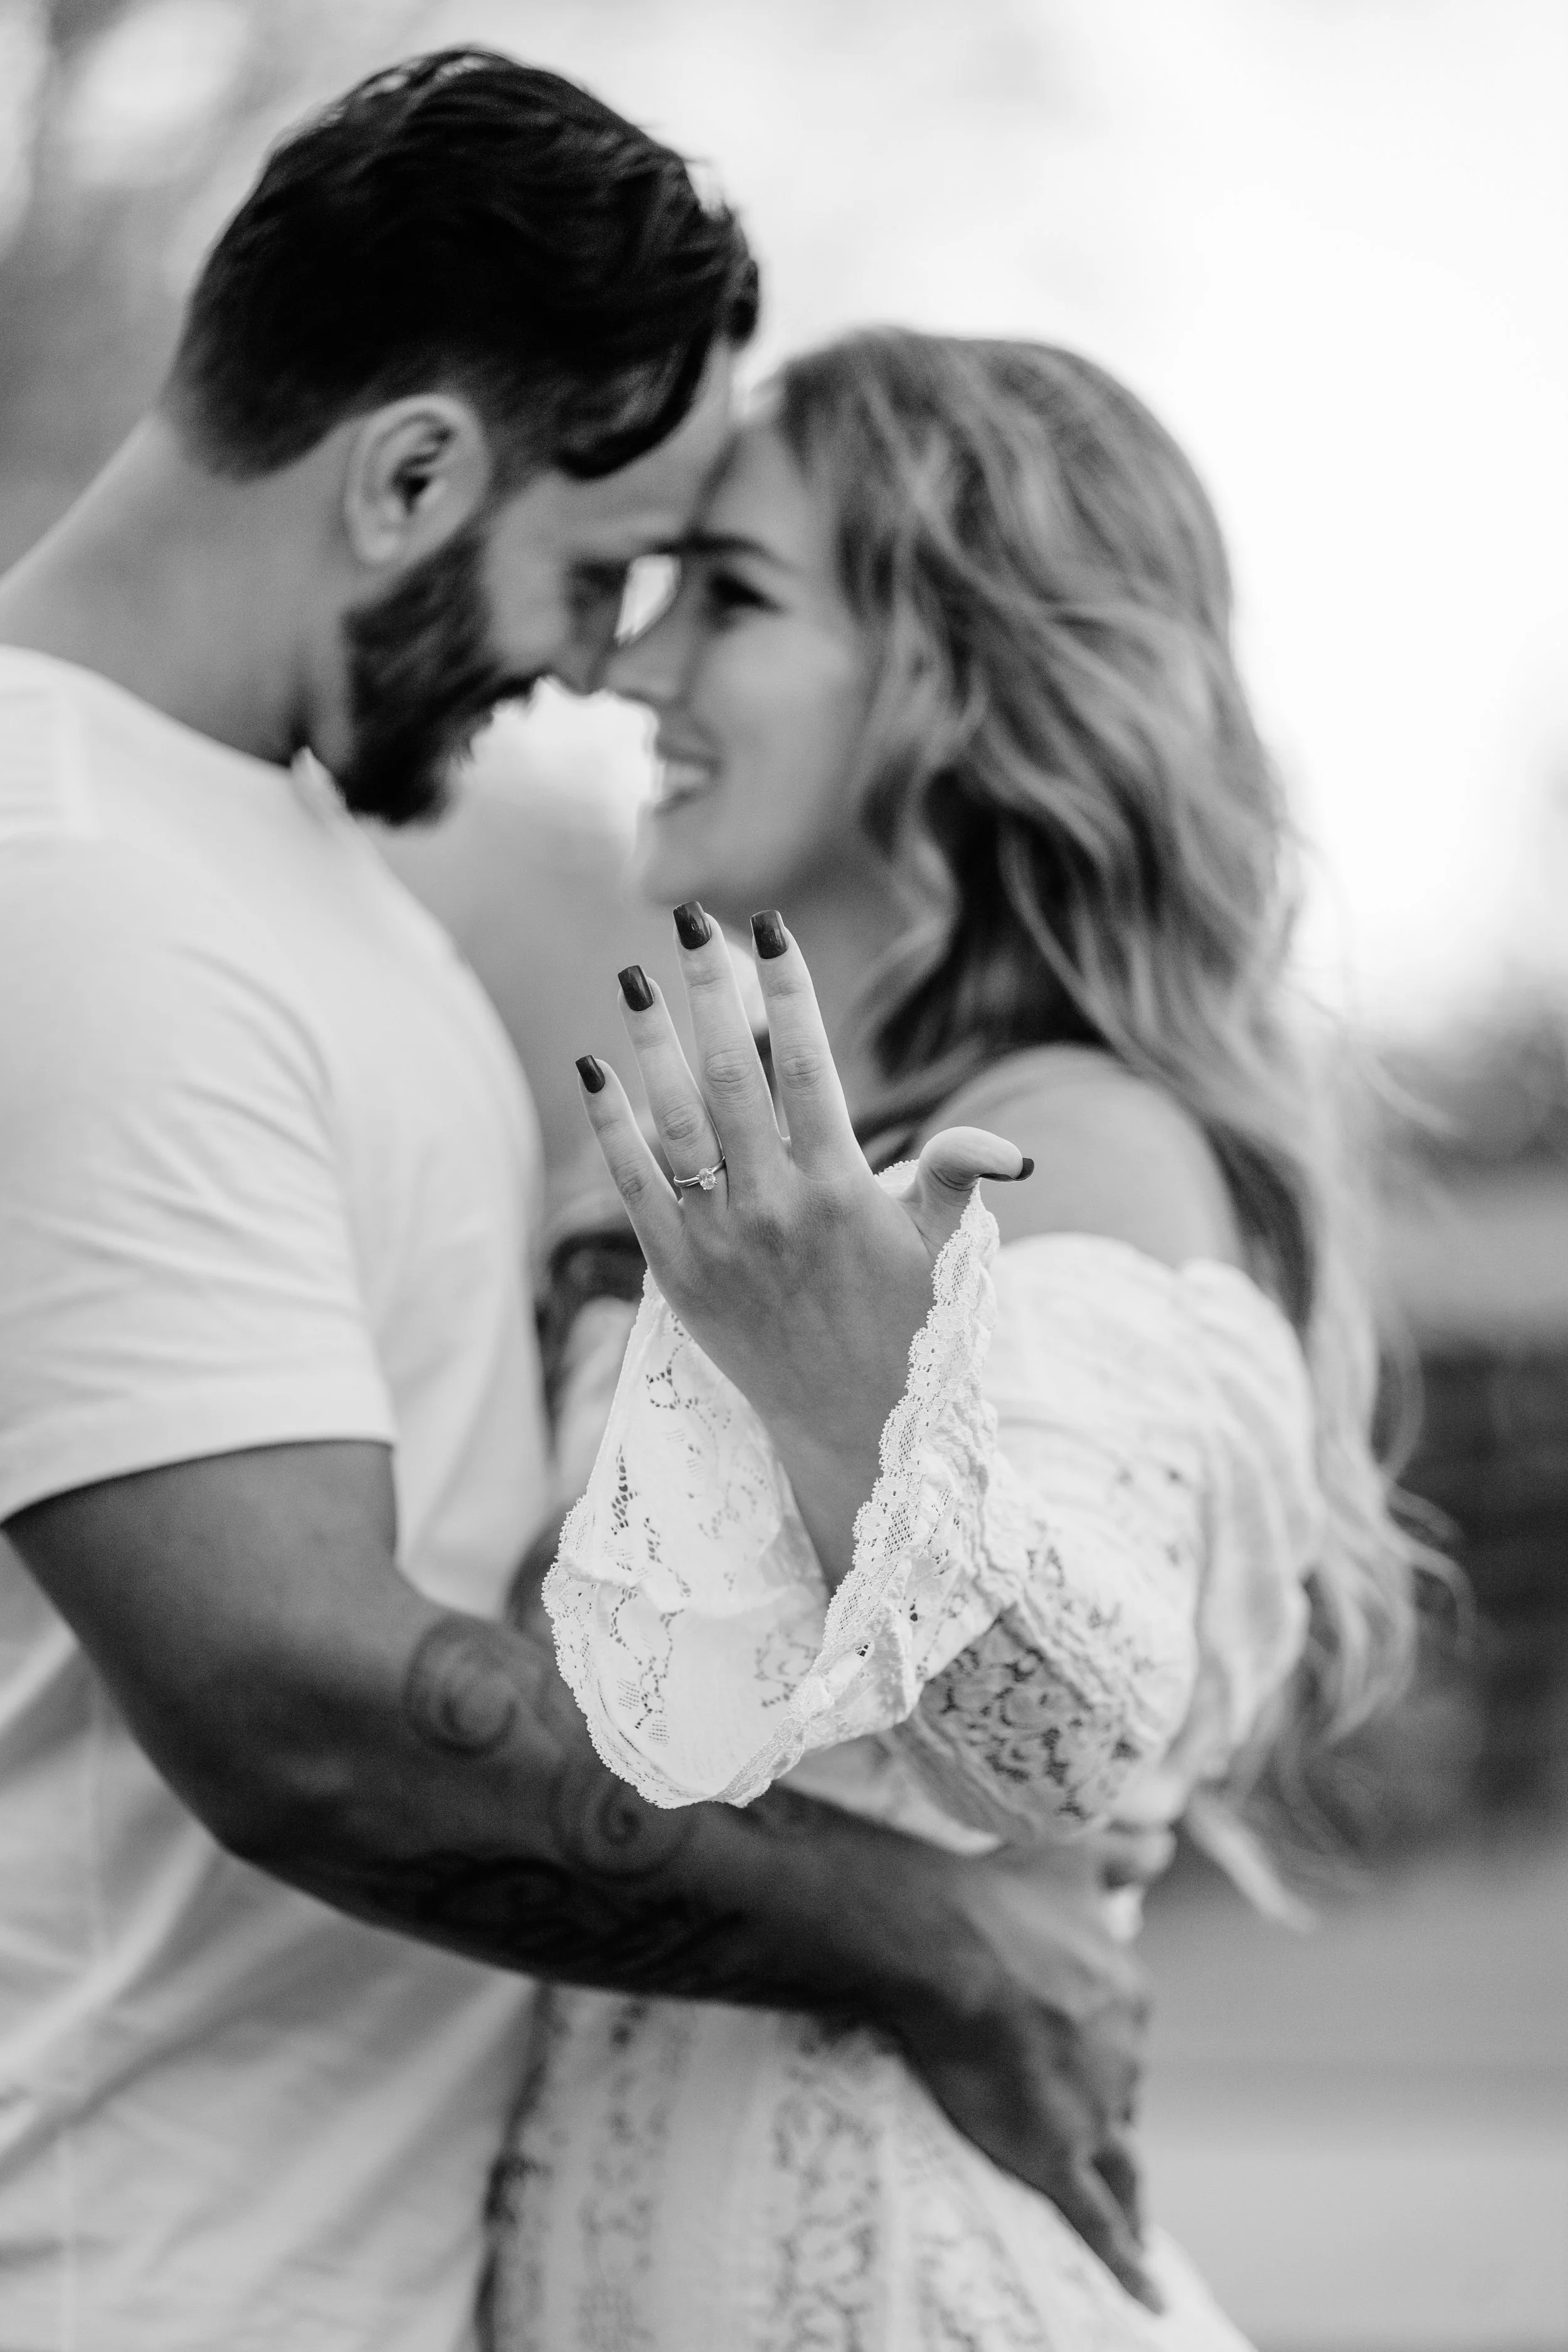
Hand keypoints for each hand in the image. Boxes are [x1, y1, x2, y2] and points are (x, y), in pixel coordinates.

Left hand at [573, 907, 1027, 1575]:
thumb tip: (1007, 1149)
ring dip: (649, 1041)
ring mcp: (718, 1240)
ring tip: (631, 976)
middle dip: (708, 987)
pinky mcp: (676, 1274)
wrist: (851, 1430)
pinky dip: (610, 1125)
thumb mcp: (947, 1252)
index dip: (786, 989)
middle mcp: (773, 1206)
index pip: (806, 1064)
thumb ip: (957, 1180)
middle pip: (730, 1072)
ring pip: (673, 1119)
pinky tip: (593, 1068)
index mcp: (841, 1187)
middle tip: (688, 918)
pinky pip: (632, 1185)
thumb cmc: (909, 1328)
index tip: (768, 927)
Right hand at [896, 1841, 1159, 2309]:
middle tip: (1073, 2119)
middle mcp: (1123, 2056)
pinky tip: (1147, 2298)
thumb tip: (1166, 1839)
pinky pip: (1098, 2223)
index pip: (1120, 2031)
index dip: (1095, 2042)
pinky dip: (1125, 2263)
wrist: (948, 1944)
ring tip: (1139, 2226)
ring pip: (1122, 2163)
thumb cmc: (1000, 1895)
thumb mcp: (1075, 1856)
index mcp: (1125, 1992)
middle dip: (1101, 2107)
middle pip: (1118, 2094)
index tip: (1073, 2047)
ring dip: (1132, 2195)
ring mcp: (1092, 2113)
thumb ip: (1123, 1851)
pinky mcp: (1056, 2157)